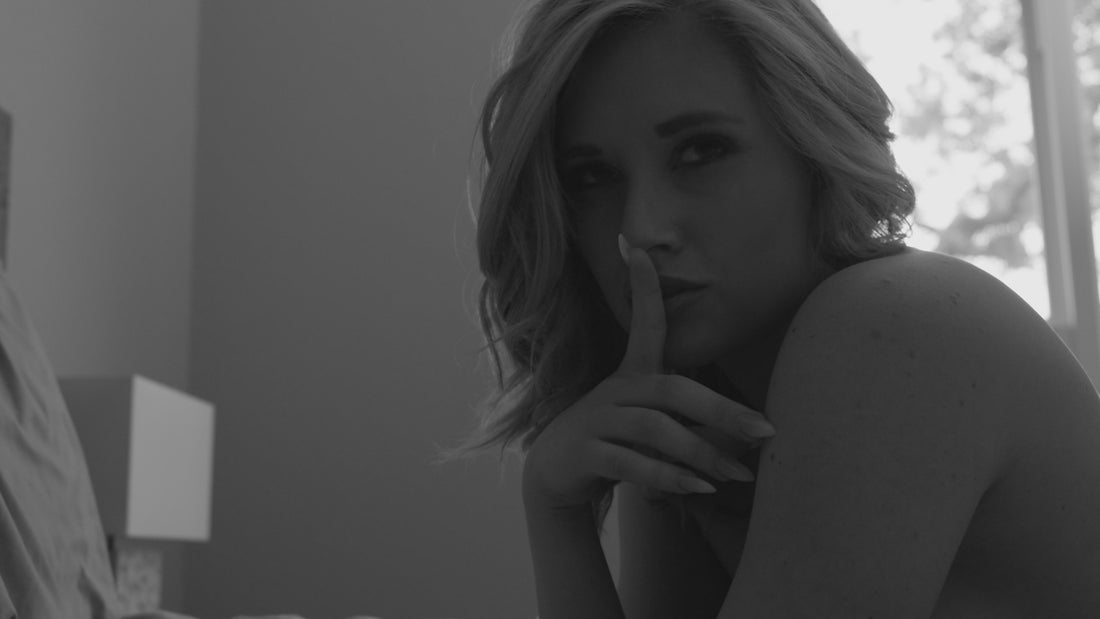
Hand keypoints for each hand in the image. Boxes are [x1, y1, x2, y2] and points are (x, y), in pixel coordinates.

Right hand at [521, 241, 774, 510]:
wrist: (557, 473)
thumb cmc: (617, 439)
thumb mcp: (650, 420)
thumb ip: (691, 418)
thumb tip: (752, 428)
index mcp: (632, 373)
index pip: (642, 324)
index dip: (642, 287)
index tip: (637, 248)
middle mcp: (615, 390)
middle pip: (672, 390)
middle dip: (723, 410)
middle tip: (766, 430)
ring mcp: (597, 420)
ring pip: (655, 428)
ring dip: (702, 452)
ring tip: (739, 474)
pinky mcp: (587, 452)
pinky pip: (631, 462)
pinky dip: (669, 477)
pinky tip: (700, 488)